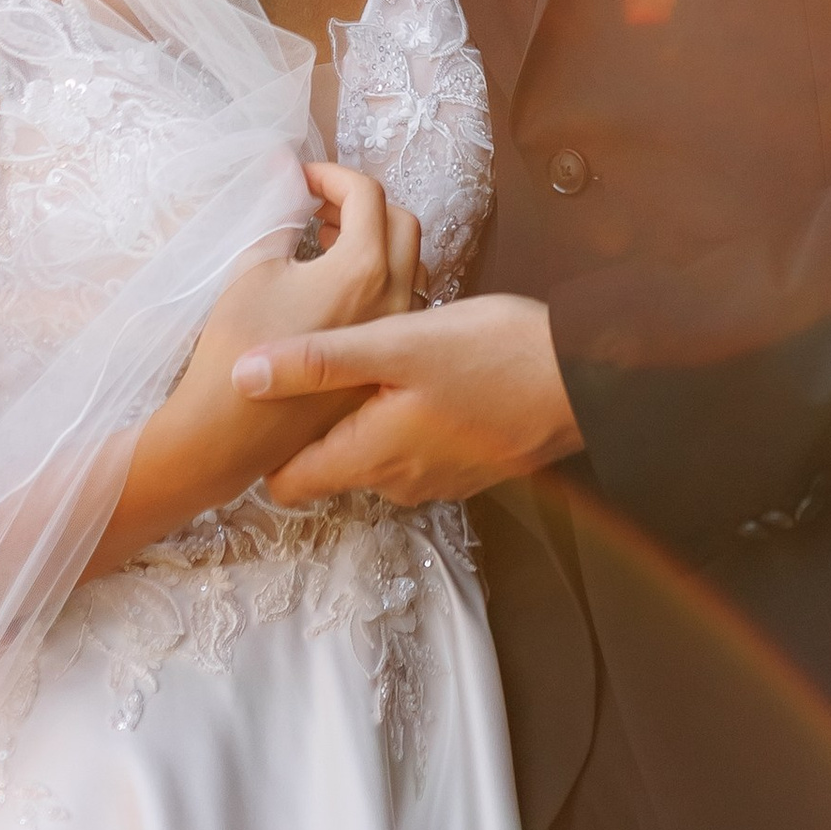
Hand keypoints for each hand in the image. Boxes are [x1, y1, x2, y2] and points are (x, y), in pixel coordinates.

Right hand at [86, 164, 420, 575]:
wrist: (229, 430)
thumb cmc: (237, 342)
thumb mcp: (254, 264)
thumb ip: (280, 213)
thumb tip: (285, 174)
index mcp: (365, 268)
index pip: (366, 195)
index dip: (331, 175)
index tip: (301, 177)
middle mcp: (395, 298)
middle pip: (399, 223)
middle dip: (360, 203)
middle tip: (317, 205)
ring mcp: (394, 332)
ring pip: (408, 264)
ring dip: (374, 240)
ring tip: (325, 241)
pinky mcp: (383, 359)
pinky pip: (400, 301)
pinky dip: (377, 278)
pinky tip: (334, 287)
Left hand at [237, 291, 582, 509]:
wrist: (587, 377)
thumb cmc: (495, 354)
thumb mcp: (399, 343)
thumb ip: (319, 361)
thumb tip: (243, 376)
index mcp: (371, 456)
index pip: (288, 486)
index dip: (269, 447)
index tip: (270, 399)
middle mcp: (399, 482)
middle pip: (332, 464)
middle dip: (322, 422)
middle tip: (330, 358)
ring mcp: (439, 480)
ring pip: (378, 454)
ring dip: (372, 416)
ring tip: (385, 359)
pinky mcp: (472, 467)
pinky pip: (419, 449)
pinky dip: (413, 419)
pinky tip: (432, 376)